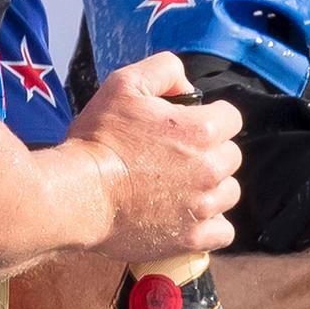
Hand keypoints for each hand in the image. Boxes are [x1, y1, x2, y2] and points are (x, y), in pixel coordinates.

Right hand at [68, 52, 242, 259]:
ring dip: (211, 188)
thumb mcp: (125, 84)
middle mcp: (210, 169)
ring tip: (179, 188)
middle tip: (176, 158)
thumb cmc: (99, 140)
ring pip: (228, 193)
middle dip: (210, 154)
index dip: (210, 119)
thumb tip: (186, 85)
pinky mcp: (191, 238)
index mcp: (201, 130)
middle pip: (231, 157)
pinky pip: (223, 233)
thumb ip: (164, 70)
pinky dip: (211, 226)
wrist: (78, 195)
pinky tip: (189, 218)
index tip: (188, 127)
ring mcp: (203, 206)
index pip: (231, 118)